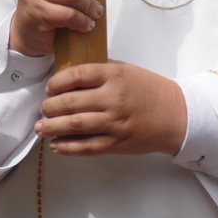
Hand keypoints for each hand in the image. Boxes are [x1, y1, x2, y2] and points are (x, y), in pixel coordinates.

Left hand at [36, 61, 186, 155]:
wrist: (177, 115)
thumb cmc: (148, 90)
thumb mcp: (124, 70)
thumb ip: (98, 70)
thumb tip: (66, 74)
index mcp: (114, 76)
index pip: (76, 75)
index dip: (56, 82)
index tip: (49, 87)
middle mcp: (113, 99)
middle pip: (71, 102)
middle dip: (49, 107)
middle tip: (43, 109)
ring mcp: (115, 123)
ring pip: (75, 125)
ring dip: (52, 127)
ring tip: (41, 127)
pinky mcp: (118, 143)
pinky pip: (88, 147)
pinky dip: (68, 148)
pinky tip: (56, 145)